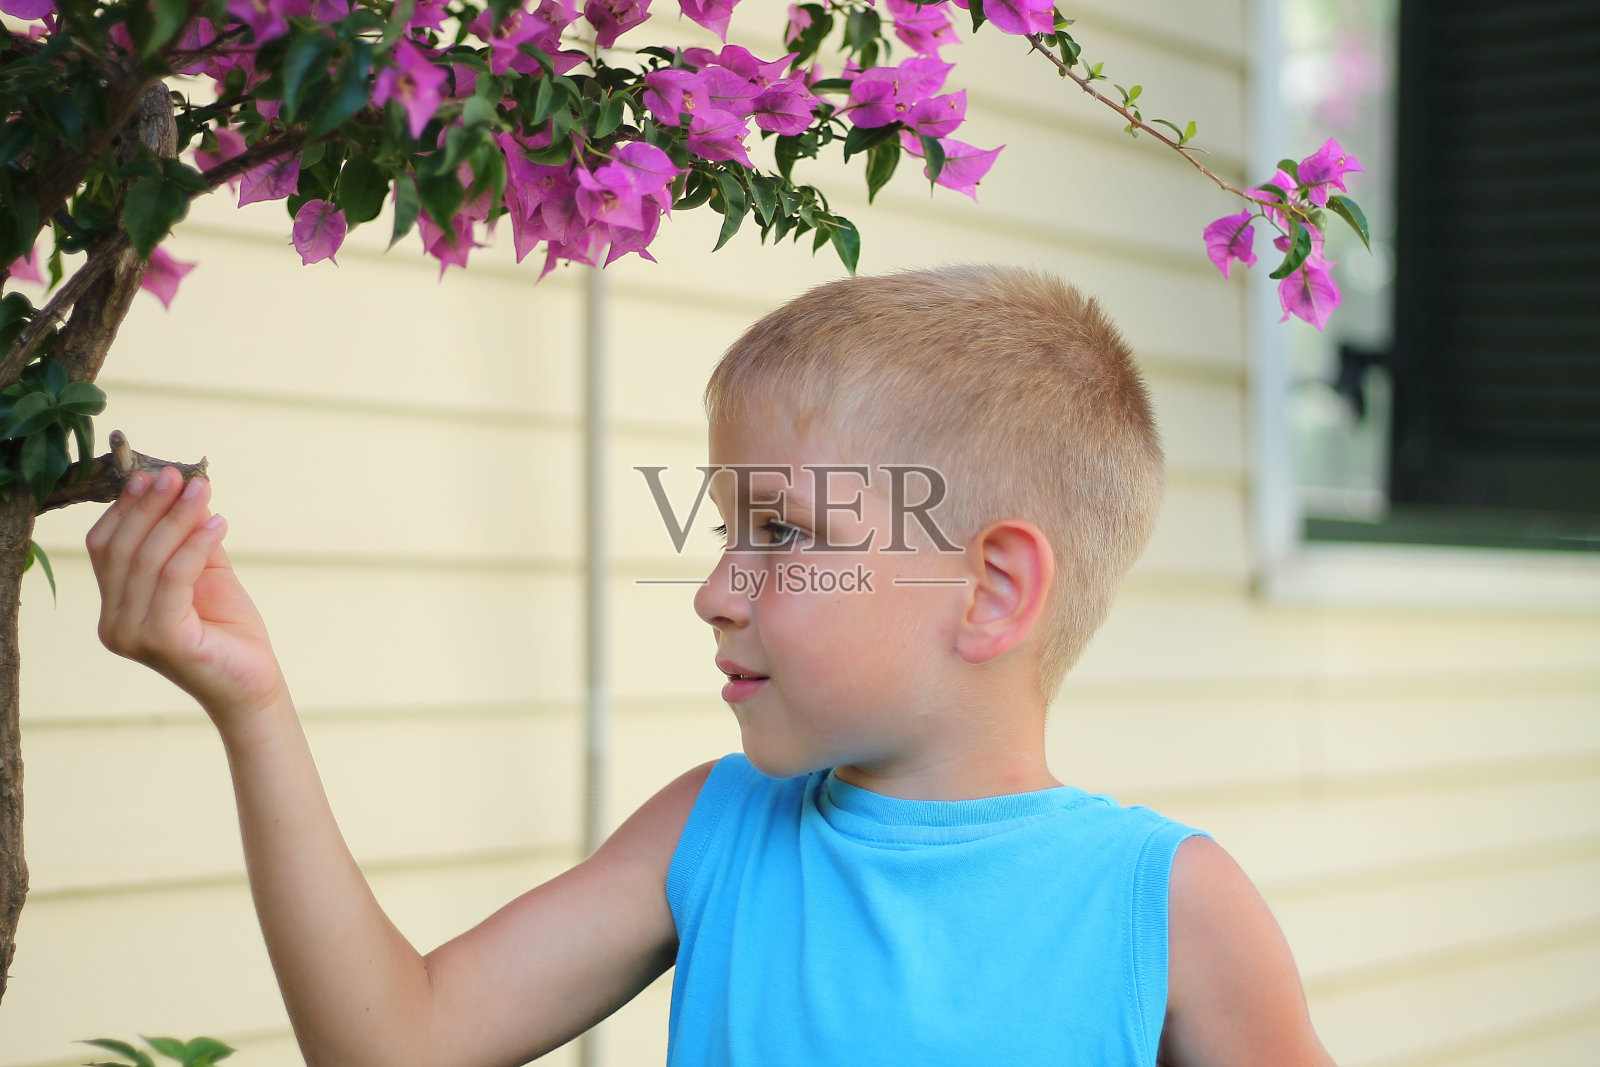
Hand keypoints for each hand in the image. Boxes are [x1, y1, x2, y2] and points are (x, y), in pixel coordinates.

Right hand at [87, 467, 285, 726]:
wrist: (253, 682)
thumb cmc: (227, 629)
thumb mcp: (204, 572)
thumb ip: (188, 536)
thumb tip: (184, 486)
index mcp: (114, 606)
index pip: (105, 546)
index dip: (127, 507)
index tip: (154, 473)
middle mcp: (113, 623)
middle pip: (122, 548)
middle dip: (150, 505)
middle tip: (179, 475)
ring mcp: (132, 634)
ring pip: (147, 560)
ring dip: (177, 518)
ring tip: (203, 490)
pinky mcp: (161, 640)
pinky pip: (174, 578)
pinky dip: (195, 545)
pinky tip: (219, 524)